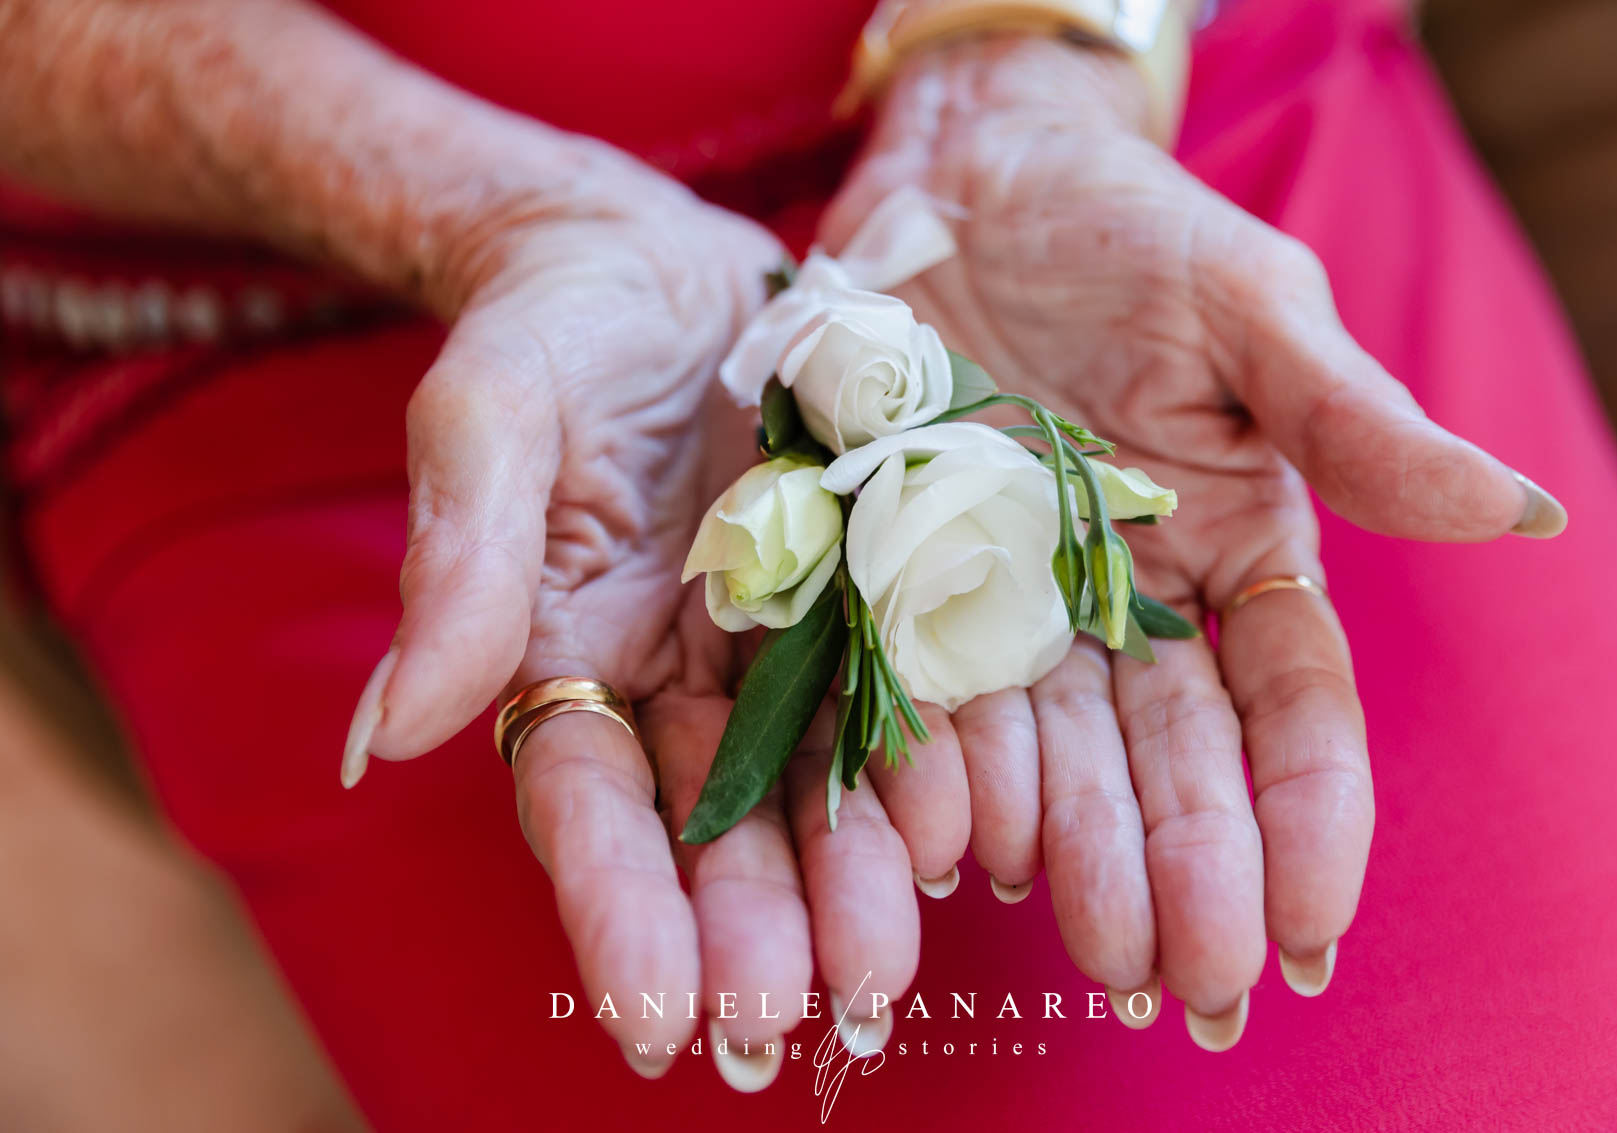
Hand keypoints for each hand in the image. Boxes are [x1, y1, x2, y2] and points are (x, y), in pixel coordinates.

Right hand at [339, 162, 921, 1083]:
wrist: (669, 262)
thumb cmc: (553, 327)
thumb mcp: (490, 413)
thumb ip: (459, 561)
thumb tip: (391, 733)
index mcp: (567, 656)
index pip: (584, 802)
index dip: (614, 906)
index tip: (647, 1009)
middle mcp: (678, 680)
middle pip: (710, 821)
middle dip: (750, 921)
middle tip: (792, 1014)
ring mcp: (783, 645)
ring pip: (816, 781)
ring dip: (849, 877)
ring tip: (883, 964)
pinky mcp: (874, 594)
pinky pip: (910, 685)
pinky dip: (936, 756)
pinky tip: (969, 827)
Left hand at [822, 36, 1563, 1044]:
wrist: (969, 185)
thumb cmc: (1132, 236)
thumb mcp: (1255, 314)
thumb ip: (1357, 427)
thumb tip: (1520, 515)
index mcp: (1230, 559)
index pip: (1286, 712)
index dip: (1304, 819)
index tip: (1308, 929)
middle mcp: (1118, 608)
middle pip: (1162, 761)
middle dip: (1184, 873)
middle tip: (1186, 981)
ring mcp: (1000, 605)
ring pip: (1044, 751)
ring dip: (1064, 849)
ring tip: (1087, 937)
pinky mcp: (886, 580)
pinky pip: (910, 688)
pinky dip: (926, 763)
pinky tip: (940, 843)